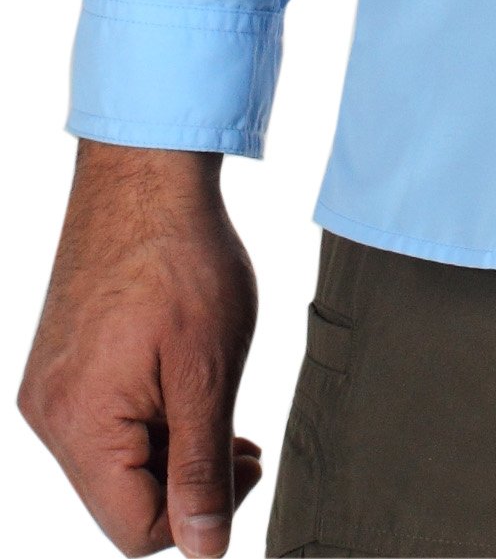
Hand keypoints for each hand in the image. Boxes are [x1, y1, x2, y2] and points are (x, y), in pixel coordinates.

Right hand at [18, 141, 260, 555]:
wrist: (146, 175)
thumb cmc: (183, 262)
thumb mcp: (208, 373)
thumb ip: (202, 467)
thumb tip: (204, 548)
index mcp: (80, 428)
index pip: (133, 531)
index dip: (196, 518)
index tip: (244, 466)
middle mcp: (49, 416)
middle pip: (120, 499)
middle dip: (186, 479)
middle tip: (241, 439)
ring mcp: (50, 387)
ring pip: (115, 460)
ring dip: (171, 445)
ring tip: (217, 401)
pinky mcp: (61, 362)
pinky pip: (104, 420)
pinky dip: (149, 415)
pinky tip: (186, 379)